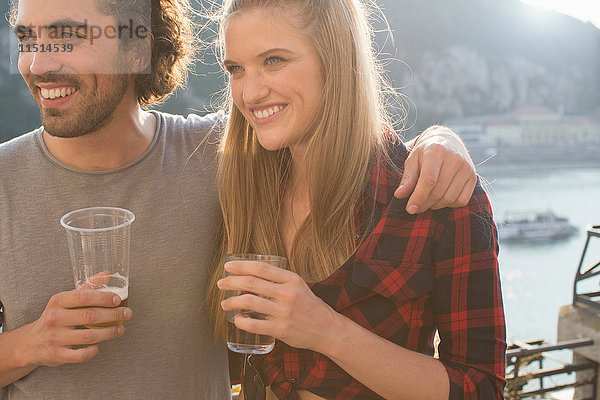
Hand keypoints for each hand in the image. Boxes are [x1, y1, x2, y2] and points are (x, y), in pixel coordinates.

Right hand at [22, 289, 131, 367]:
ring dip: (109, 333)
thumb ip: (86, 287)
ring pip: (89, 336)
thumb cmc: (54, 317)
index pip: (83, 297)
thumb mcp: (65, 300)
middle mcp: (55, 319)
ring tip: (121, 329)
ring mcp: (55, 338)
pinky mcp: (57, 355)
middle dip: (113, 315)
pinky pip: (80, 355)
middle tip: (127, 313)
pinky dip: (93, 350)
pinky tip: (99, 345)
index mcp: (58, 302)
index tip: (118, 299)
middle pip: (90, 316)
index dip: (103, 298)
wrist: (30, 343)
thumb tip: (108, 274)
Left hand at [218, 261, 337, 352]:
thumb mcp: (298, 286)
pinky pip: (254, 324)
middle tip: (221, 284)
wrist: (327, 329)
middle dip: (231, 282)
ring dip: (232, 301)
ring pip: (249, 302)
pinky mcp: (281, 329)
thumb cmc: (310, 307)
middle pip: (251, 283)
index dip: (241, 265)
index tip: (228, 266)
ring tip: (225, 303)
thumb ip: (279, 280)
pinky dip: (241, 321)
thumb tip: (252, 274)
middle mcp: (287, 294)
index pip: (261, 268)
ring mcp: (284, 312)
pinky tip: (237, 319)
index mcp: (292, 279)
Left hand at [394, 125, 475, 213]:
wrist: (447, 140)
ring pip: (449, 198)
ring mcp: (466, 168)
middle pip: (438, 191)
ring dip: (435, 205)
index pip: (429, 179)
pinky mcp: (473, 177)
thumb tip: (399, 195)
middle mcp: (455, 158)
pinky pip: (461, 200)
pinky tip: (440, 198)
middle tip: (415, 207)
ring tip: (426, 201)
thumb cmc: (425, 152)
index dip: (418, 197)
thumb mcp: (412, 159)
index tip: (410, 208)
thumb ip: (407, 178)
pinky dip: (449, 204)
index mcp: (436, 151)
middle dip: (424, 204)